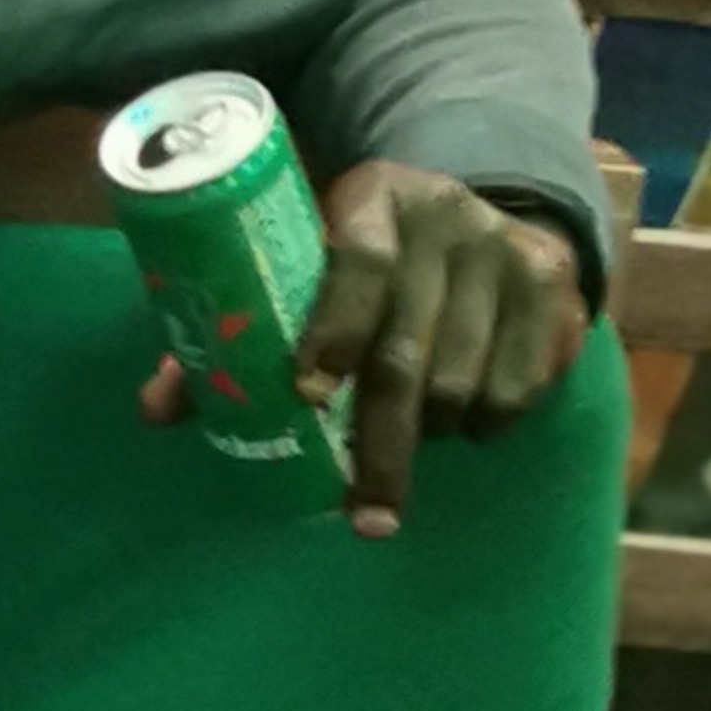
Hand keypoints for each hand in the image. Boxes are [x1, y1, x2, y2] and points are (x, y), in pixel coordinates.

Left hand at [139, 162, 589, 542]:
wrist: (484, 205)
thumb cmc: (366, 251)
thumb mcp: (307, 260)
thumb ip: (235, 329)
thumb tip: (154, 409)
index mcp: (373, 197)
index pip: (357, 264)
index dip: (332, 332)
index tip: (306, 394)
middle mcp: (447, 217)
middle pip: (408, 351)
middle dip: (379, 443)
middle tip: (361, 513)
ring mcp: (506, 252)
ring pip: (464, 381)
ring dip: (430, 432)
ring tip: (408, 440)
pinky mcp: (555, 289)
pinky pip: (519, 390)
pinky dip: (484, 424)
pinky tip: (464, 419)